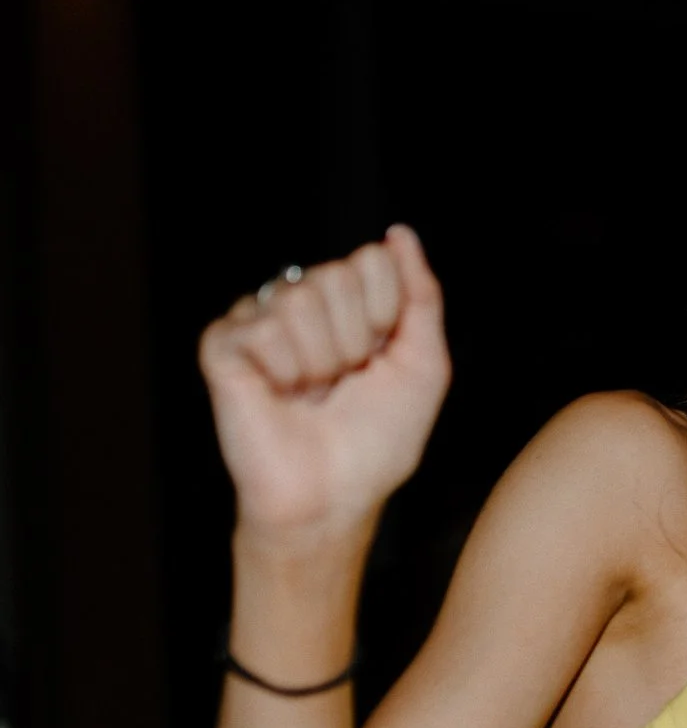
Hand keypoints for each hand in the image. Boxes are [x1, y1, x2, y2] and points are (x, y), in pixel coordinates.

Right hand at [198, 227, 449, 537]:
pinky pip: (264, 329)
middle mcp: (299, 304)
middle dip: (357, 337)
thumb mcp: (422, 362)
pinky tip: (279, 395)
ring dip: (323, 359)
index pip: (372, 261)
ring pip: (301, 298)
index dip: (387, 315)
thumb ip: (419, 295)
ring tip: (312, 392)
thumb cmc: (378, 438)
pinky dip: (285, 371)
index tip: (379, 360)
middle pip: (337, 275)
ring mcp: (258, 323)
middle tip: (342, 382)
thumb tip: (399, 233)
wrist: (334, 494)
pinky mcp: (223, 347)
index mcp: (346, 305)